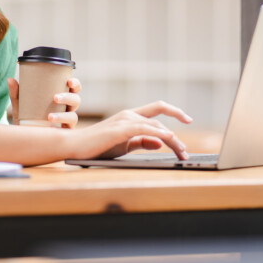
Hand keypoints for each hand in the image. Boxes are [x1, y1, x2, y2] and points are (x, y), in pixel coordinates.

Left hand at [7, 77, 81, 127]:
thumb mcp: (20, 105)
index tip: (69, 81)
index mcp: (61, 98)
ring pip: (74, 116)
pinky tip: (51, 127)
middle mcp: (67, 109)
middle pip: (76, 100)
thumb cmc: (26, 118)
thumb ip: (16, 93)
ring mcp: (67, 122)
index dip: (75, 84)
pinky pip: (69, 131)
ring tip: (49, 117)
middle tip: (55, 98)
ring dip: (63, 115)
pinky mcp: (64, 134)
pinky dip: (61, 127)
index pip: (73, 88)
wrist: (24, 138)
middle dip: (68, 97)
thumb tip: (10, 80)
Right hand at [65, 101, 192, 160]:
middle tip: (185, 153)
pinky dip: (160, 134)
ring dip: (173, 140)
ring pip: (157, 126)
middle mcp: (129, 115)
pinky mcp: (120, 129)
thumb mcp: (124, 146)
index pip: (157, 109)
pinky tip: (170, 140)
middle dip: (176, 138)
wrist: (74, 146)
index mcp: (130, 117)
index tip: (188, 119)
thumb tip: (161, 142)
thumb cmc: (97, 147)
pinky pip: (145, 129)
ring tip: (181, 153)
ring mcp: (125, 120)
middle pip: (160, 121)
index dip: (174, 111)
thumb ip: (142, 142)